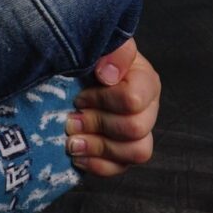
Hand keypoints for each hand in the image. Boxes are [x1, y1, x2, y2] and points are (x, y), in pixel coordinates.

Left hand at [69, 38, 158, 176]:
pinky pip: (120, 168)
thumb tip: (109, 75)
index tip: (79, 95)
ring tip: (71, 140)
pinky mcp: (120, 152)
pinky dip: (97, 165)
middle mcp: (147, 108)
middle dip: (97, 124)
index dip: (102, 101)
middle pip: (136, 128)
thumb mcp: (96, 44)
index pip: (134, 100)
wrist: (65, 75)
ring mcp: (136, 133)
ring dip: (99, 147)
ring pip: (137, 152)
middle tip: (70, 118)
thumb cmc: (82, 58)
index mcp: (144, 80)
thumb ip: (112, 51)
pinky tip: (76, 156)